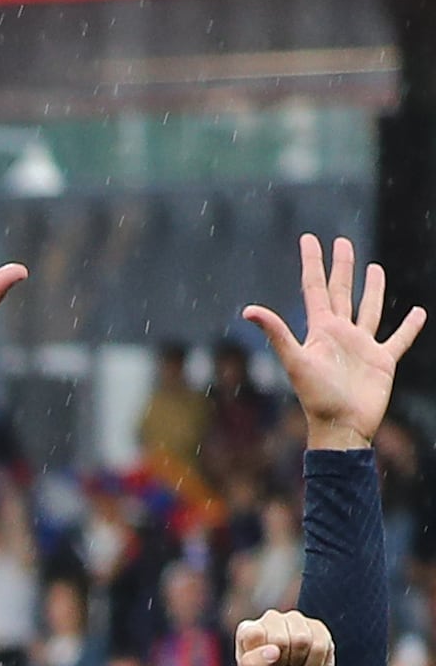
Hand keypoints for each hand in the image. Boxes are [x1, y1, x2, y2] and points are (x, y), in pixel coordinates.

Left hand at [235, 605, 338, 665]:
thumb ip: (250, 665)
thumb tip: (273, 650)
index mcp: (247, 630)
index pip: (254, 634)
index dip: (262, 656)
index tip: (263, 665)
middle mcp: (271, 620)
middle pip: (280, 637)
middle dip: (282, 659)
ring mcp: (296, 621)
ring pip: (302, 639)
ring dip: (299, 658)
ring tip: (293, 663)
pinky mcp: (318, 627)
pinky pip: (321, 643)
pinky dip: (316, 660)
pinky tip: (308, 662)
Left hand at [246, 232, 422, 454]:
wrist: (341, 426)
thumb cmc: (316, 397)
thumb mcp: (295, 361)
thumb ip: (276, 334)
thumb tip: (247, 309)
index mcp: (320, 330)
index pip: (315, 288)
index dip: (312, 263)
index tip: (309, 238)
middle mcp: (340, 334)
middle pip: (341, 292)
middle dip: (341, 267)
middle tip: (342, 242)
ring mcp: (362, 346)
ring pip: (368, 309)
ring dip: (372, 289)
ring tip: (375, 268)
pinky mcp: (382, 360)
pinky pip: (399, 339)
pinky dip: (409, 326)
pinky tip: (418, 313)